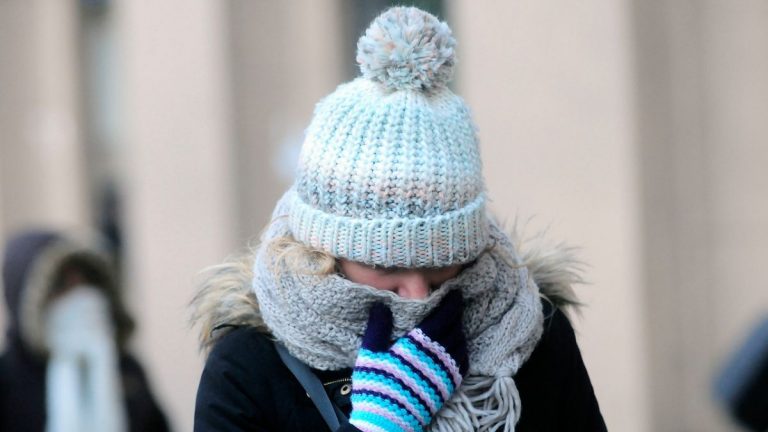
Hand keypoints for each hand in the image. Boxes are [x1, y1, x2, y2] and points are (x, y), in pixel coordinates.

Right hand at [349, 290, 467, 431]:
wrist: (388, 421)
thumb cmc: (377, 386)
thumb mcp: (370, 354)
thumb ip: (377, 328)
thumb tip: (380, 305)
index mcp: (419, 343)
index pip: (442, 316)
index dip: (450, 303)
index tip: (454, 293)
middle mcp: (437, 355)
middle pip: (454, 328)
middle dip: (455, 314)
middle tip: (455, 304)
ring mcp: (445, 371)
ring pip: (460, 344)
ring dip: (459, 331)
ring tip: (455, 324)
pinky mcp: (448, 386)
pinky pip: (463, 363)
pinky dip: (463, 351)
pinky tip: (457, 348)